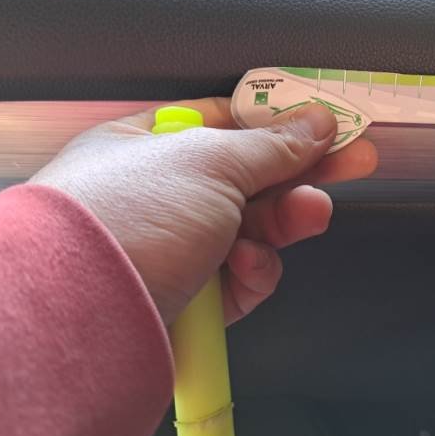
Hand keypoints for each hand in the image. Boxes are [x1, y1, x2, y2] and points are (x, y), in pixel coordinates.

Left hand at [30, 97, 376, 324]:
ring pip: (254, 228)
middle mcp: (160, 195)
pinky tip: (246, 265)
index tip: (323, 120)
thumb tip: (315, 122)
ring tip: (311, 213)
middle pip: (249, 175)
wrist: (80, 316)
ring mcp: (177, 246)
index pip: (226, 121)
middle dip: (302, 169)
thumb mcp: (208, 160)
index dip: (277, 120)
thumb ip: (272, 144)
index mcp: (148, 143)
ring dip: (287, 218)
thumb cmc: (121, 218)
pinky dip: (254, 270)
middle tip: (354, 158)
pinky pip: (244, 275)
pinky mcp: (193, 295)